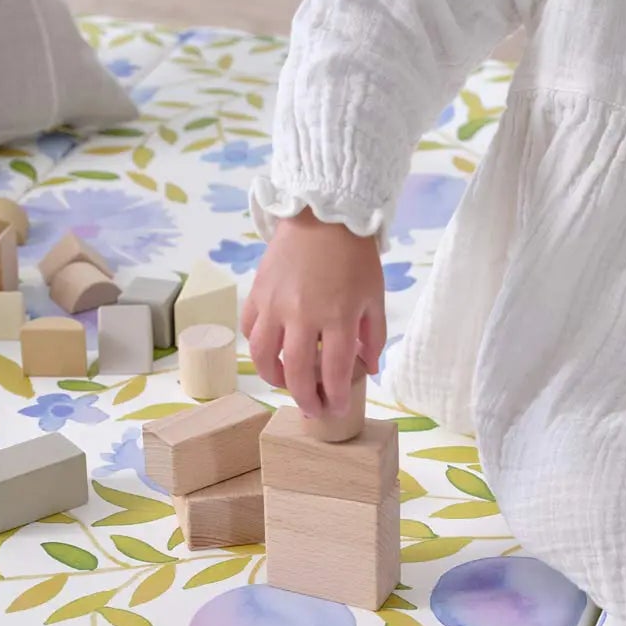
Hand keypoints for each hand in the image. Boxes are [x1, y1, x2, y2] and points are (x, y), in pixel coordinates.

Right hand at [243, 209, 385, 415]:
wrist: (323, 214)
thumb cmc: (354, 256)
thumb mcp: (374, 296)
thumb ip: (373, 336)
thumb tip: (369, 367)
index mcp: (337, 316)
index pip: (334, 372)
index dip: (335, 398)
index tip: (336, 410)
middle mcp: (302, 314)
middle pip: (297, 372)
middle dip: (305, 400)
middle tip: (312, 411)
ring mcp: (275, 304)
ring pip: (264, 356)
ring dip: (274, 378)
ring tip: (286, 383)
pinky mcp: (257, 293)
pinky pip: (251, 329)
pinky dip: (259, 346)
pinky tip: (272, 350)